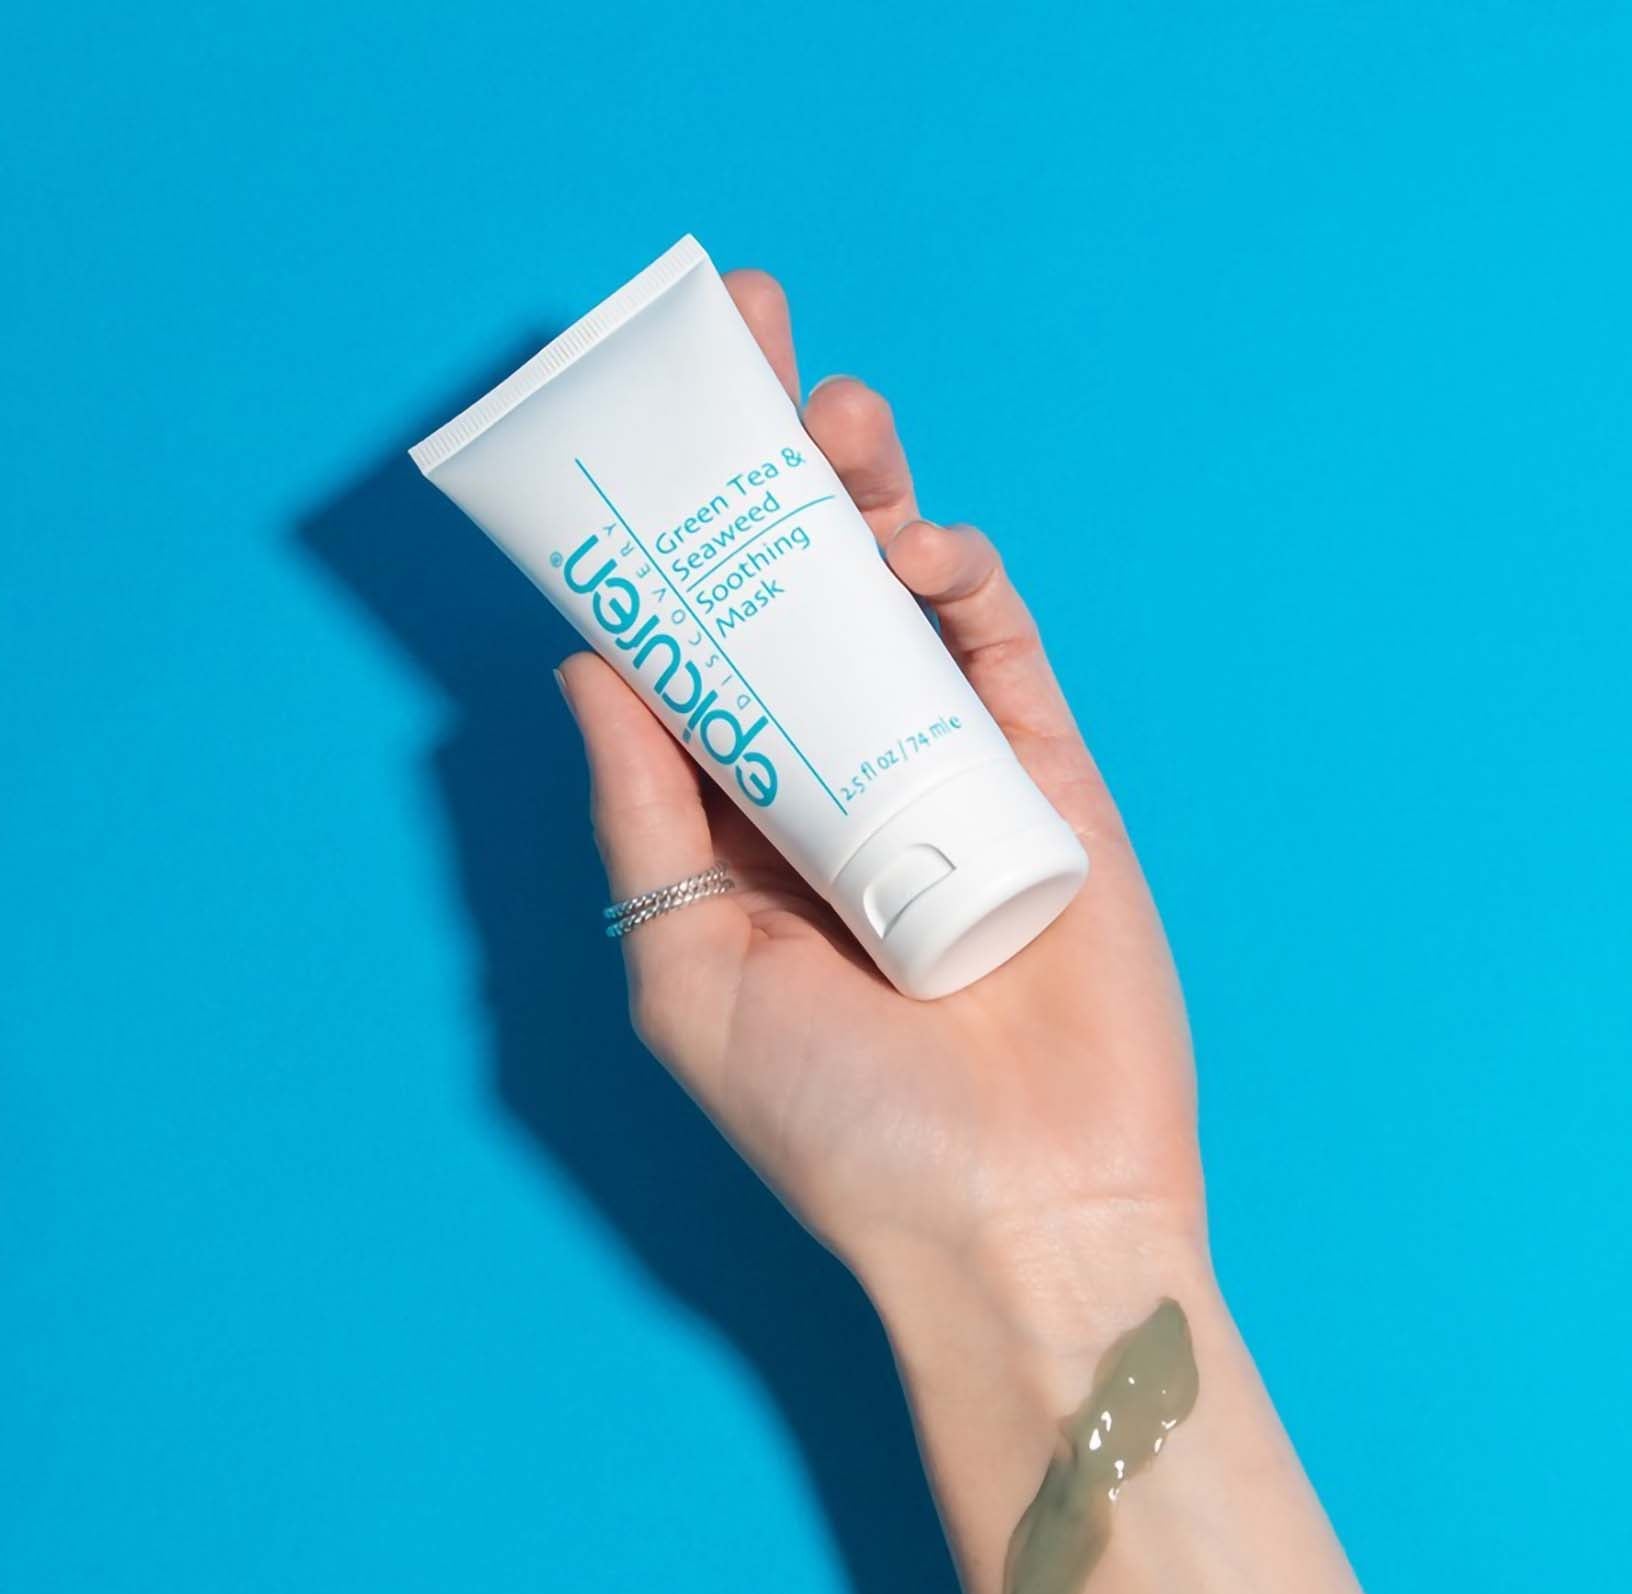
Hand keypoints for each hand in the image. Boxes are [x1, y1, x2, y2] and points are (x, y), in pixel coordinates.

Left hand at [555, 271, 1202, 1289]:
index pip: (695, 658)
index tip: (637, 436)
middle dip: (773, 472)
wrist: (1019, 1212)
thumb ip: (643, 819)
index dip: (668, 548)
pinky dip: (961, 581)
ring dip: (865, 496)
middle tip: (753, 344)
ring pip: (900, 602)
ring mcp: (948, 778)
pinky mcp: (1046, 783)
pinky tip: (915, 547)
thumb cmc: (841, 1127)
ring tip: (834, 422)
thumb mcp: (692, 974)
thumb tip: (585, 667)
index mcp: (739, 834)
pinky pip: (1000, 652)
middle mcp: (838, 788)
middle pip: (799, 599)